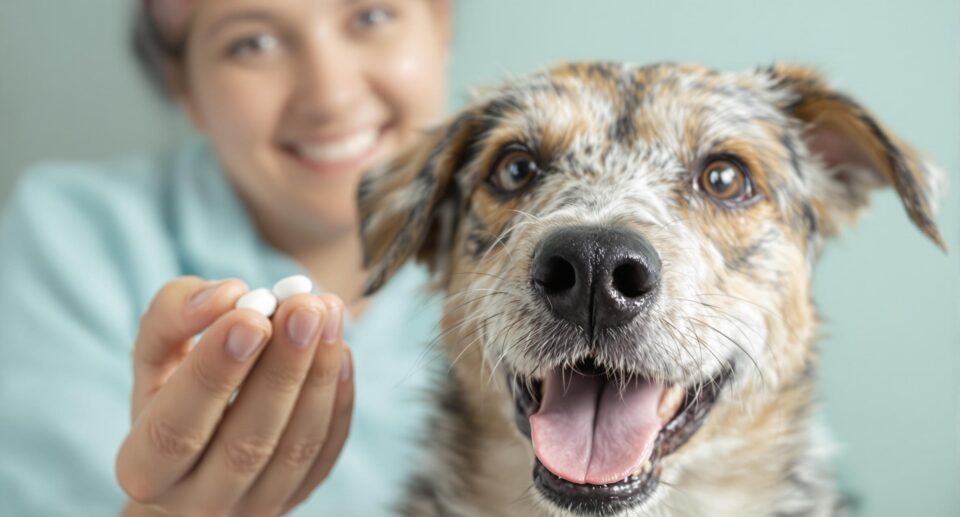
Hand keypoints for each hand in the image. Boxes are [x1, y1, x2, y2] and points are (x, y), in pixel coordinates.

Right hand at [116, 276, 353, 516]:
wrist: (195, 467)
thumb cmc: (169, 397)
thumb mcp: (153, 354)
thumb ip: (173, 315)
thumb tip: (227, 296)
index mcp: (145, 471)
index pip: (176, 431)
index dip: (213, 374)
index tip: (249, 316)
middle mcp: (199, 504)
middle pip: (246, 444)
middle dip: (280, 369)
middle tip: (303, 307)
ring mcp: (255, 508)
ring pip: (296, 447)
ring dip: (319, 375)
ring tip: (329, 312)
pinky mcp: (299, 497)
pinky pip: (327, 451)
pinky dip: (338, 398)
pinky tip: (340, 347)